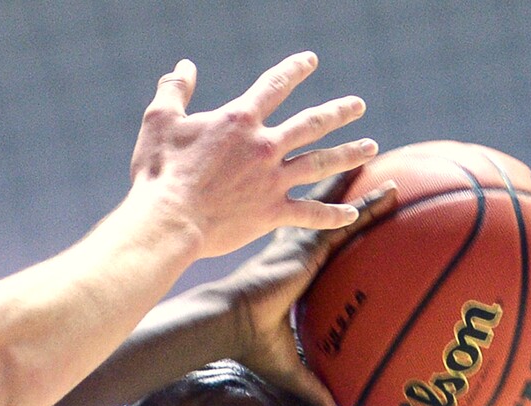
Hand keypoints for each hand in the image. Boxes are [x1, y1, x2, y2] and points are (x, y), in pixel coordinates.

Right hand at [129, 53, 378, 257]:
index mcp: (240, 119)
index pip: (274, 85)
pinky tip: (351, 213)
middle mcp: (264, 146)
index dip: (294, 69)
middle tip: (358, 105)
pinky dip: (332, 215)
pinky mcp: (272, 213)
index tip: (310, 60)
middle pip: (312, 123)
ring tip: (371, 148)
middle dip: (338, 112)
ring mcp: (272, 181)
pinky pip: (310, 214)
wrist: (169, 219)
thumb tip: (183, 67)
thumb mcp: (160, 120)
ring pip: (321, 163)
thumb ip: (175, 90)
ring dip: (349, 154)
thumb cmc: (159, 171)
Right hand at [215, 173, 397, 405]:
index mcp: (294, 275)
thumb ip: (314, 388)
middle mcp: (299, 254)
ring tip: (384, 166)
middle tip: (370, 173)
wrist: (232, 324)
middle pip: (328, 218)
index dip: (335, 233)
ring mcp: (303, 245)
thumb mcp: (289, 369)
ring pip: (340, 210)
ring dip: (363, 189)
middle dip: (346, 194)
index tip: (351, 221)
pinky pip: (347, 221)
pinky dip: (370, 206)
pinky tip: (390, 190)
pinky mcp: (308, 245)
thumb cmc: (252, 345)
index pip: (320, 250)